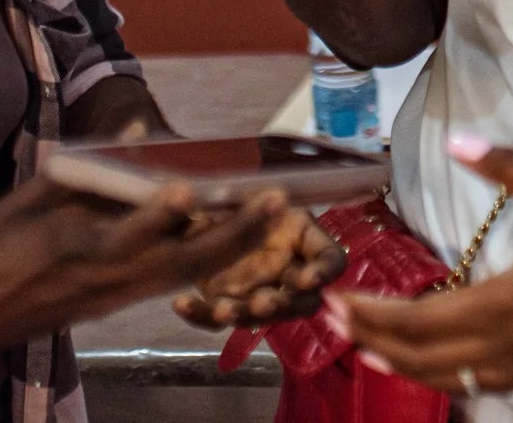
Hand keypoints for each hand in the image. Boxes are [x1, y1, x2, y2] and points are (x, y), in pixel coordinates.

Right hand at [0, 178, 297, 372]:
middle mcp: (99, 280)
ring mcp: (111, 298)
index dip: (157, 216)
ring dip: (231, 247)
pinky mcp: (113, 305)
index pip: (121, 236)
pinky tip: (240, 237)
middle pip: (175, 262)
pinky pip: (168, 281)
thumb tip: (137, 130)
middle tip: (273, 200)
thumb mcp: (20, 205)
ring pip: (182, 275)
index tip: (190, 188)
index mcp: (65, 248)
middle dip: (229, 234)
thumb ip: (79, 172)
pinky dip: (207, 260)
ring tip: (273, 213)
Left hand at [172, 207, 348, 328]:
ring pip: (258, 317)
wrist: (198, 209)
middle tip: (263, 302)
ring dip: (243, 315)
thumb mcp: (251, 194)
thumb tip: (276, 197)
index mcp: (303, 241)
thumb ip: (260, 203)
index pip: (331, 261)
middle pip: (300, 302)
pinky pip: (214, 318)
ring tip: (222, 309)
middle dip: (283, 305)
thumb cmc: (238, 196)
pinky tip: (181, 303)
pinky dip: (199, 313)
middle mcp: (286, 274)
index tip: (308, 277)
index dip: (324, 272)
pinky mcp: (224, 304)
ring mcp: (256, 294)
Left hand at [336, 136, 512, 394]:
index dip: (371, 315)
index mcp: (504, 304)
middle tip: (334, 321)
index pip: (416, 322)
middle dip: (372, 339)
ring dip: (403, 363)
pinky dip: (445, 377)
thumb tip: (458, 140)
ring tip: (370, 348)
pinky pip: (481, 388)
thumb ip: (508, 168)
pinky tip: (442, 365)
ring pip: (448, 381)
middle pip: (421, 358)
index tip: (336, 302)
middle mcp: (507, 349)